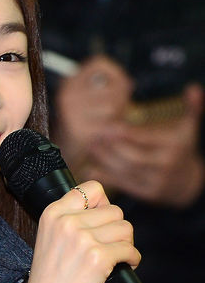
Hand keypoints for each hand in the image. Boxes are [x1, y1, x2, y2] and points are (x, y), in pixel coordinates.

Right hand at [21, 181, 140, 282]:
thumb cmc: (49, 279)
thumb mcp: (49, 238)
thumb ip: (71, 218)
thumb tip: (105, 207)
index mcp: (53, 213)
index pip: (92, 188)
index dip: (104, 204)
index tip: (102, 221)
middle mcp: (67, 222)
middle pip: (115, 210)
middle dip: (117, 230)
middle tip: (110, 246)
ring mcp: (83, 239)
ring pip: (125, 228)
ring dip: (126, 244)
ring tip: (115, 258)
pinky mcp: (99, 257)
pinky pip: (131, 250)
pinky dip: (132, 260)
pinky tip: (123, 267)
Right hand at [52, 55, 132, 176]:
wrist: (60, 154)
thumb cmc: (84, 123)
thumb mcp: (90, 99)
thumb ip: (111, 86)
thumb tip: (126, 86)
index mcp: (69, 81)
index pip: (100, 63)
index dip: (116, 73)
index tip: (121, 86)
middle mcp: (67, 94)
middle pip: (114, 87)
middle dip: (122, 101)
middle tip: (116, 112)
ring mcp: (71, 113)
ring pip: (113, 106)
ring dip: (117, 117)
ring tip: (108, 123)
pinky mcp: (78, 131)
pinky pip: (109, 126)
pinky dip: (112, 131)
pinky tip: (104, 135)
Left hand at [83, 84, 204, 206]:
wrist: (187, 182)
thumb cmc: (181, 149)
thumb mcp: (188, 128)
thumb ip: (191, 108)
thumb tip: (193, 88)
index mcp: (175, 147)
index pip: (146, 139)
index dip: (126, 133)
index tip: (108, 126)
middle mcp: (166, 166)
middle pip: (133, 156)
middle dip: (112, 146)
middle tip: (94, 135)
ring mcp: (156, 182)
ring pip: (126, 171)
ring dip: (105, 159)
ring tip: (90, 146)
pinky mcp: (146, 194)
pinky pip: (122, 184)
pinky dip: (105, 176)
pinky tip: (89, 167)